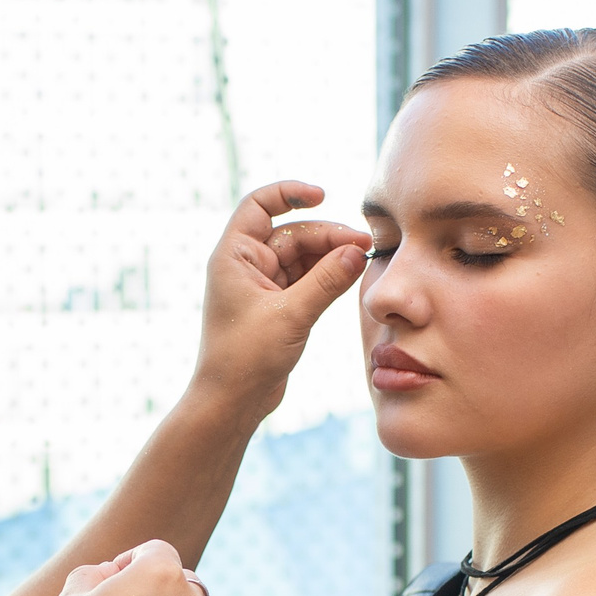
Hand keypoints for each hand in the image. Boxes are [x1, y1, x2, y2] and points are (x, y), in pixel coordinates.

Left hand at [190, 181, 369, 416]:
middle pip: (291, 233)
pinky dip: (326, 277)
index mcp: (235, 256)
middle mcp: (246, 265)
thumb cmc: (246, 358)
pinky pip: (306, 280)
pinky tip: (349, 277)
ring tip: (362, 260)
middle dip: (327, 236)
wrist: (231, 401)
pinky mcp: (277, 307)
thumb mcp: (291, 316)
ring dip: (330, 257)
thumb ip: (326, 282)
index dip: (290, 193)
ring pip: (302, 257)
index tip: (323, 196)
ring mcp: (262, 286)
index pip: (259, 205)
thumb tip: (357, 252)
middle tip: (363, 246)